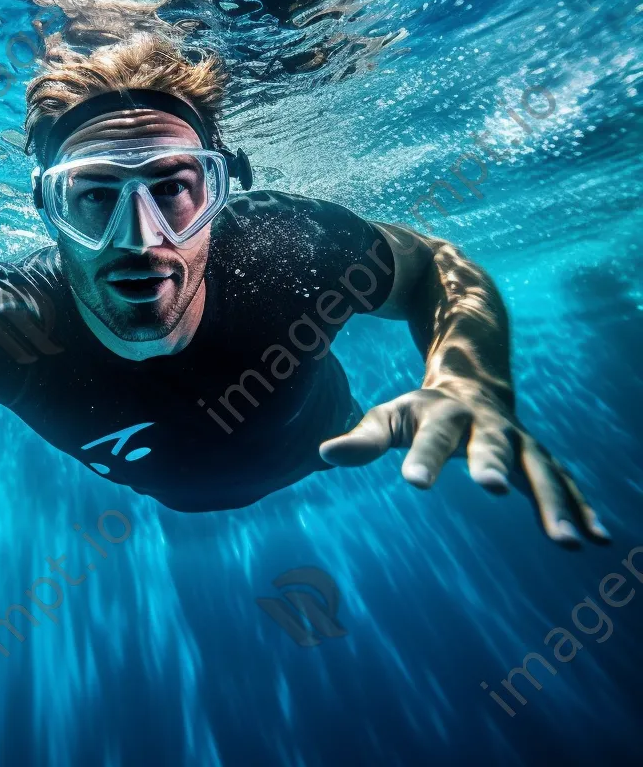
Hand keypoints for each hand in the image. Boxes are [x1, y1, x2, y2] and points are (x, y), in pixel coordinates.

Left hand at [318, 387, 609, 547]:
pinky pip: (566, 482)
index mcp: (444, 413)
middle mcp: (486, 424)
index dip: (423, 458)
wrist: (473, 381)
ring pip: (541, 469)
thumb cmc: (422, 411)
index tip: (413, 483)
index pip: (430, 436)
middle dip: (492, 463)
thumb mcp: (390, 417)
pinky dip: (583, 508)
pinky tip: (599, 539)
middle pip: (491, 443)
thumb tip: (324, 454)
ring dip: (554, 503)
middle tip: (491, 488)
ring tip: (567, 542)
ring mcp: (519, 441)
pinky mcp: (540, 459)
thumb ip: (363, 437)